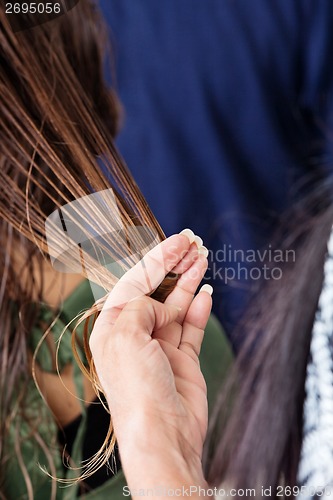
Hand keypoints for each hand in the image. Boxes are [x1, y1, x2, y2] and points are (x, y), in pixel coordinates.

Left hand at [89, 231, 211, 495]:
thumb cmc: (136, 388)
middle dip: (174, 265)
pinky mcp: (182, 359)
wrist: (164, 434)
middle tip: (193, 244)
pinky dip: (200, 310)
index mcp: (112, 327)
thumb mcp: (126, 336)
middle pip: (156, 290)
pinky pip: (191, 327)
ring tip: (203, 259)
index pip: (135, 282)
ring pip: (176, 305)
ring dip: (189, 282)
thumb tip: (161, 303)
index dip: (157, 259)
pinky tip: (207, 293)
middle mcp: (134, 334)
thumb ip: (141, 308)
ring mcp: (160, 346)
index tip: (178, 241)